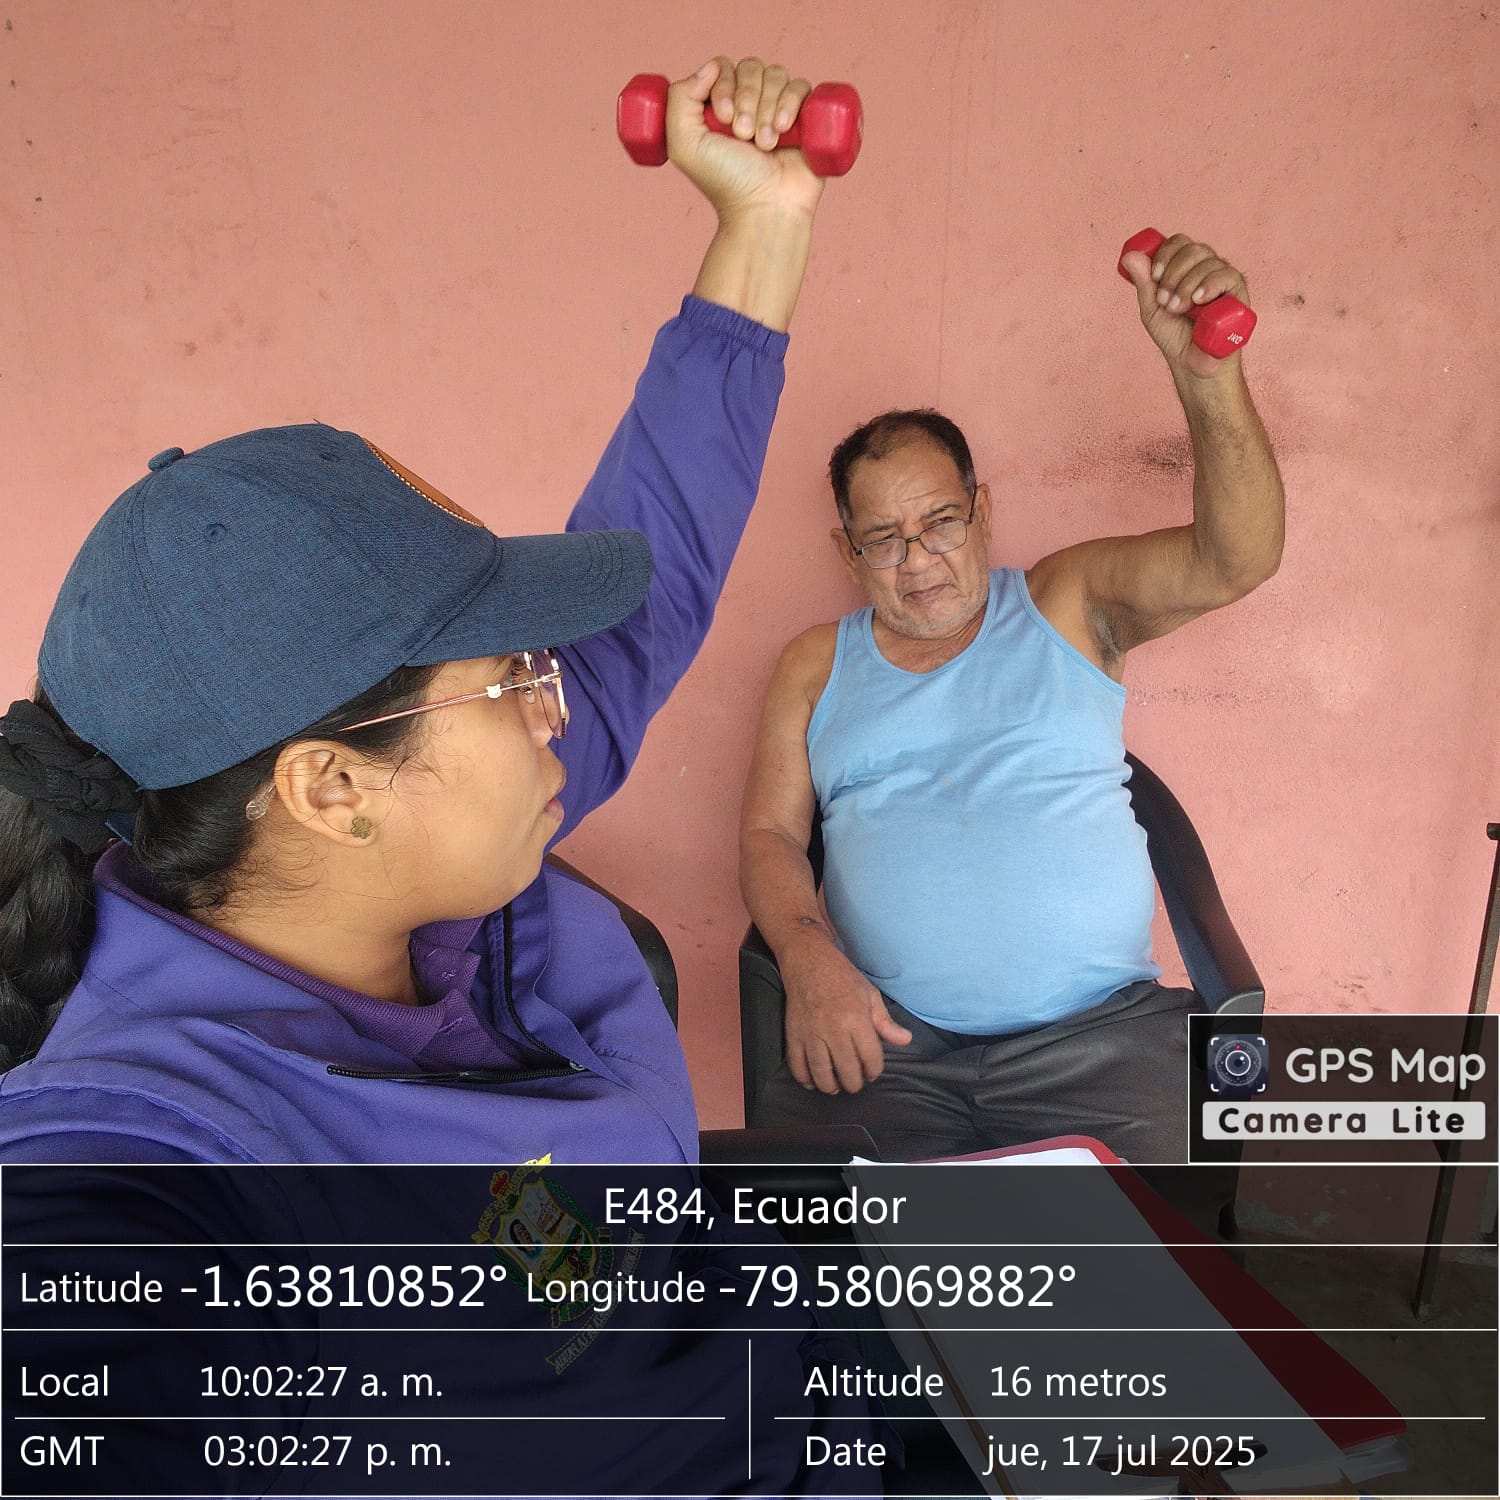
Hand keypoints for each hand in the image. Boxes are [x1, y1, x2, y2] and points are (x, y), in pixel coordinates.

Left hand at [667, 56, 825, 222]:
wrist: (764, 209)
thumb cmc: (725, 182)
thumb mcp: (684, 144)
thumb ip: (679, 99)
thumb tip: (711, 67)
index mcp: (719, 104)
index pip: (722, 67)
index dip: (723, 86)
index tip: (723, 120)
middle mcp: (749, 102)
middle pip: (749, 68)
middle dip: (746, 100)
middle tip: (743, 136)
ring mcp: (778, 107)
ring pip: (775, 75)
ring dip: (767, 107)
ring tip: (764, 144)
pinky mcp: (805, 116)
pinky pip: (801, 86)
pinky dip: (790, 103)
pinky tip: (783, 130)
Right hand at [781, 941, 912, 1094]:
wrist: (808, 961)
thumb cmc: (841, 977)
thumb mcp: (870, 994)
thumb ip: (886, 1022)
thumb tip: (905, 1040)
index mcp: (856, 1019)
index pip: (870, 1058)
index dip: (874, 1071)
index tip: (872, 1072)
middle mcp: (834, 1030)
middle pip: (847, 1071)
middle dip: (855, 1083)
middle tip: (856, 1082)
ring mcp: (811, 1034)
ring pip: (821, 1073)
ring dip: (831, 1086)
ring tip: (836, 1087)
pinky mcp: (794, 1034)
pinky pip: (797, 1065)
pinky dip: (804, 1078)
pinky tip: (813, 1082)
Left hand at [1119, 232, 1250, 381]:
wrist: (1191, 362)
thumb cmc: (1174, 335)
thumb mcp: (1152, 308)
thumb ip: (1143, 282)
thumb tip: (1129, 255)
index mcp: (1186, 267)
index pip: (1179, 243)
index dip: (1165, 255)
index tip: (1154, 277)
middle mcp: (1206, 267)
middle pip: (1192, 248)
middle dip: (1173, 273)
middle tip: (1165, 301)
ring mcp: (1223, 278)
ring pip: (1207, 262)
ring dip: (1186, 286)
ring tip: (1178, 309)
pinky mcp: (1238, 291)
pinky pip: (1227, 275)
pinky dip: (1209, 284)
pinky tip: (1199, 300)